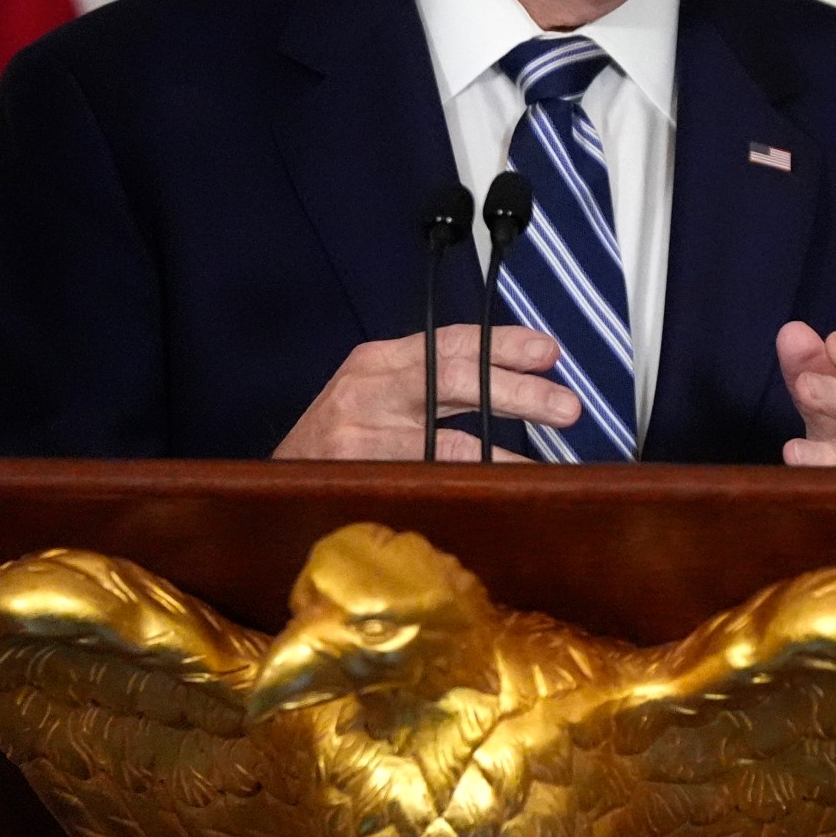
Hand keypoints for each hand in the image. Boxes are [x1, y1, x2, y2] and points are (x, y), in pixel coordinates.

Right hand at [273, 325, 576, 460]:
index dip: (503, 345)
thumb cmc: (335, 444)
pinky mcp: (357, 477)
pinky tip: (499, 494)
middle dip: (518, 392)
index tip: (548, 352)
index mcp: (378, 361)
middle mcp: (369, 388)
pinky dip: (468, 487)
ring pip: (448, 438)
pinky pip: (427, 481)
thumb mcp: (375, 397)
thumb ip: (430, 388)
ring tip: (543, 462)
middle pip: (457, 379)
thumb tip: (511, 388)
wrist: (269, 487)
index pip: (451, 342)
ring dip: (504, 451)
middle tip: (567, 406)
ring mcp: (361, 434)